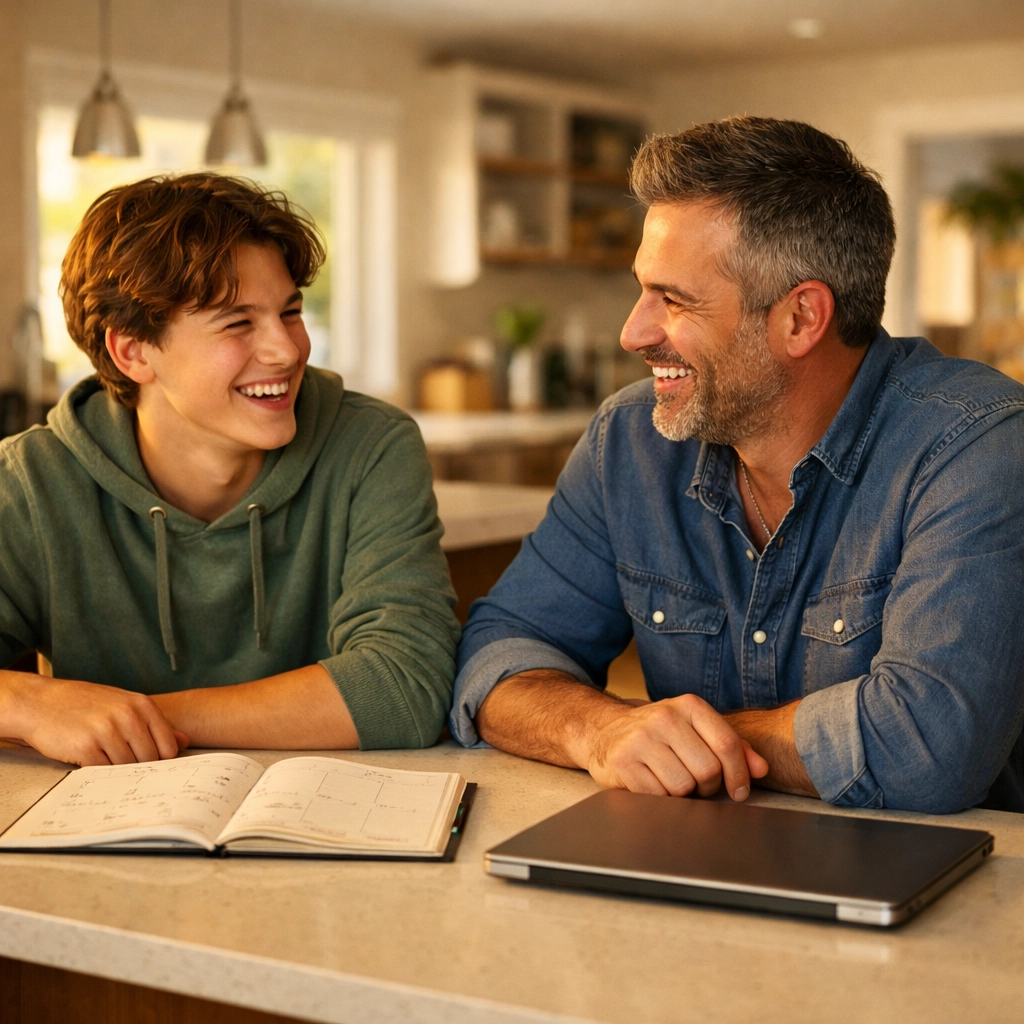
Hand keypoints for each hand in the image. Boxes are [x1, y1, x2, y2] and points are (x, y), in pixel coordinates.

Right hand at [0, 672, 187, 766]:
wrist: (39, 701)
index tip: (150, 764)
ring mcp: (107, 731)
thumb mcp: (123, 704)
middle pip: (150, 760)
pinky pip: (104, 772)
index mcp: (142, 705)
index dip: (160, 760)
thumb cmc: (84, 704)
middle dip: (139, 767)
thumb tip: (184, 741)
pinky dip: (100, 773)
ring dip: (117, 770)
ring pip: (127, 768)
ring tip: (103, 757)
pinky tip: (90, 761)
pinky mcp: (86, 747)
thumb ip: (154, 723)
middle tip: (122, 763)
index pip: (168, 747)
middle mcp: (128, 716)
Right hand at [580, 693, 768, 799]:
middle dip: (708, 786)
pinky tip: (653, 783)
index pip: (727, 744)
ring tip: (671, 779)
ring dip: (682, 793)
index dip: (739, 774)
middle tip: (697, 783)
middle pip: (708, 770)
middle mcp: (664, 717)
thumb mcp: (695, 729)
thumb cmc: (659, 734)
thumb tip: (761, 769)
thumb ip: (731, 746)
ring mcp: (640, 738)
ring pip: (683, 786)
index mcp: (688, 705)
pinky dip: (660, 798)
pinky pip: (657, 796)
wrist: (605, 731)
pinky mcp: (623, 761)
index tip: (739, 790)